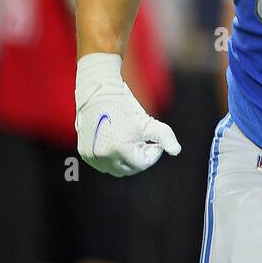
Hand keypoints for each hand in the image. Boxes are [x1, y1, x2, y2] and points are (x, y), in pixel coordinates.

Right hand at [75, 53, 180, 176]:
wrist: (98, 93)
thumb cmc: (126, 107)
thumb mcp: (149, 122)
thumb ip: (165, 137)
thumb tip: (176, 151)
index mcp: (121, 148)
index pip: (143, 163)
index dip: (153, 154)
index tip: (155, 143)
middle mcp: (105, 156)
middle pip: (129, 169)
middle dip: (140, 158)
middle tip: (144, 143)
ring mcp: (93, 156)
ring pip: (115, 169)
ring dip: (125, 161)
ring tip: (130, 142)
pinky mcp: (84, 153)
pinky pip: (102, 164)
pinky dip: (111, 158)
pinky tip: (117, 142)